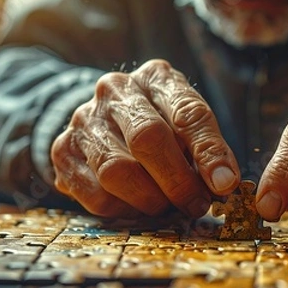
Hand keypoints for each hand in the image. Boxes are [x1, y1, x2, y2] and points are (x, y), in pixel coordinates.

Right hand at [51, 60, 239, 217]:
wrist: (104, 121)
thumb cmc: (161, 125)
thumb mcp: (188, 126)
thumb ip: (205, 149)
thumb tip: (223, 183)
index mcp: (156, 78)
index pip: (187, 112)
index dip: (208, 151)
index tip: (224, 183)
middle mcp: (115, 90)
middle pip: (148, 138)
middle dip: (178, 181)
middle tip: (196, 204)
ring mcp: (84, 119)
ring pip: (117, 170)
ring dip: (150, 199)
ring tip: (168, 207)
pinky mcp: (63, 150)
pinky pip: (96, 194)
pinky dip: (123, 209)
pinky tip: (137, 206)